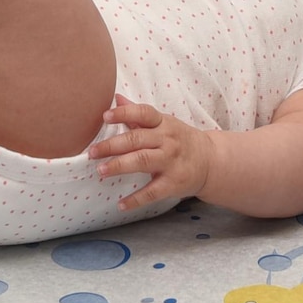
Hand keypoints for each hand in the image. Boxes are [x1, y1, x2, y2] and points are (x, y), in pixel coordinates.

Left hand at [90, 96, 212, 211]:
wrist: (210, 161)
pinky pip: (152, 192)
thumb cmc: (180, 139)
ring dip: (119, 166)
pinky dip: (136, 199)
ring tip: (100, 170)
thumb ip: (138, 113)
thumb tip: (116, 98)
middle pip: (137, 139)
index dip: (124, 113)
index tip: (105, 116)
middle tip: (92, 151)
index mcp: (163, 123)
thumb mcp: (163, 123)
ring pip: (142, 161)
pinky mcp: (174, 183)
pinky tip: (121, 204)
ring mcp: (171, 162)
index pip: (143, 113)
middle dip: (112, 145)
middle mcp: (167, 140)